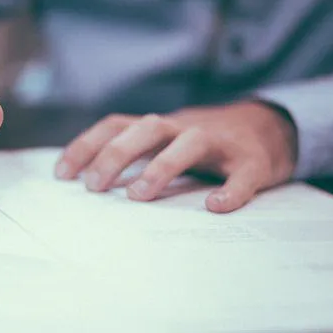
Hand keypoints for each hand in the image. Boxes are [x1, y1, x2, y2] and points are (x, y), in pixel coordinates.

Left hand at [55, 102, 296, 212]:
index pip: (116, 125)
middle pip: (147, 128)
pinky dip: (231, 190)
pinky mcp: (252, 161)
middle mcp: (186, 127)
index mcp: (160, 127)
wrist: (270, 127)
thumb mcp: (166, 142)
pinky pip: (242, 174)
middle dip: (116, 154)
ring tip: (139, 196)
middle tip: (94, 187)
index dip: (87, 145)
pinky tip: (216, 207)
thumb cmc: (204, 143)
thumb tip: (87, 182)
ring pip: (189, 143)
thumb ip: (135, 154)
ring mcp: (220, 142)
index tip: (62, 174)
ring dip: (162, 166)